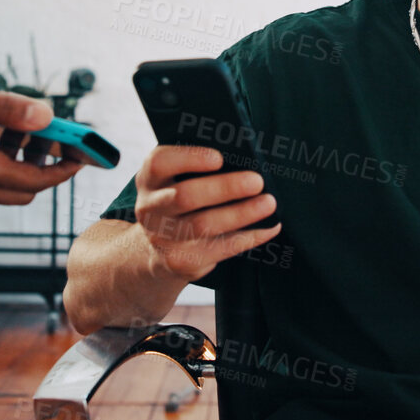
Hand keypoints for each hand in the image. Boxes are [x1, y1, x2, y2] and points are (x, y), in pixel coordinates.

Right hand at [0, 69, 82, 203]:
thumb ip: (7, 108)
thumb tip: (48, 115)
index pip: (38, 180)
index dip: (65, 166)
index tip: (82, 150)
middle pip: (24, 187)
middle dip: (44, 163)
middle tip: (51, 134)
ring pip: (2, 184)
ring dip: (18, 159)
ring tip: (17, 124)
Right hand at [133, 143, 278, 282]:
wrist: (156, 250)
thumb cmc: (179, 201)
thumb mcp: (175, 180)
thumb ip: (196, 169)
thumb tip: (248, 158)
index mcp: (149, 180)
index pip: (159, 163)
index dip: (188, 158)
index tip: (219, 158)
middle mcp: (150, 209)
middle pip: (185, 196)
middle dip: (224, 188)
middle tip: (257, 181)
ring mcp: (162, 238)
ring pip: (203, 225)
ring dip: (240, 213)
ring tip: (268, 203)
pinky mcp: (180, 262)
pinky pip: (219, 249)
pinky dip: (249, 237)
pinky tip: (269, 228)